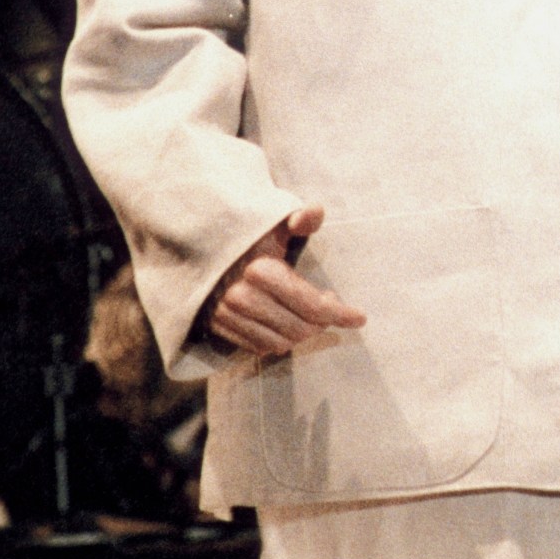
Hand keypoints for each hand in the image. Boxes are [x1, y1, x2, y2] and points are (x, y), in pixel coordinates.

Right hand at [207, 206, 364, 355]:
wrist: (200, 244)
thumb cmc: (248, 232)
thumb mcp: (274, 221)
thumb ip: (300, 218)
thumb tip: (315, 212)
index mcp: (261, 271)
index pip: (313, 305)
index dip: (340, 313)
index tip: (360, 317)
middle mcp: (242, 297)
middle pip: (300, 328)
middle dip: (323, 322)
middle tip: (332, 306)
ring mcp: (228, 315)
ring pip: (281, 342)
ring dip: (302, 333)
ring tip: (310, 314)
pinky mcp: (218, 327)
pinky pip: (258, 346)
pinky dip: (279, 339)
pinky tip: (287, 321)